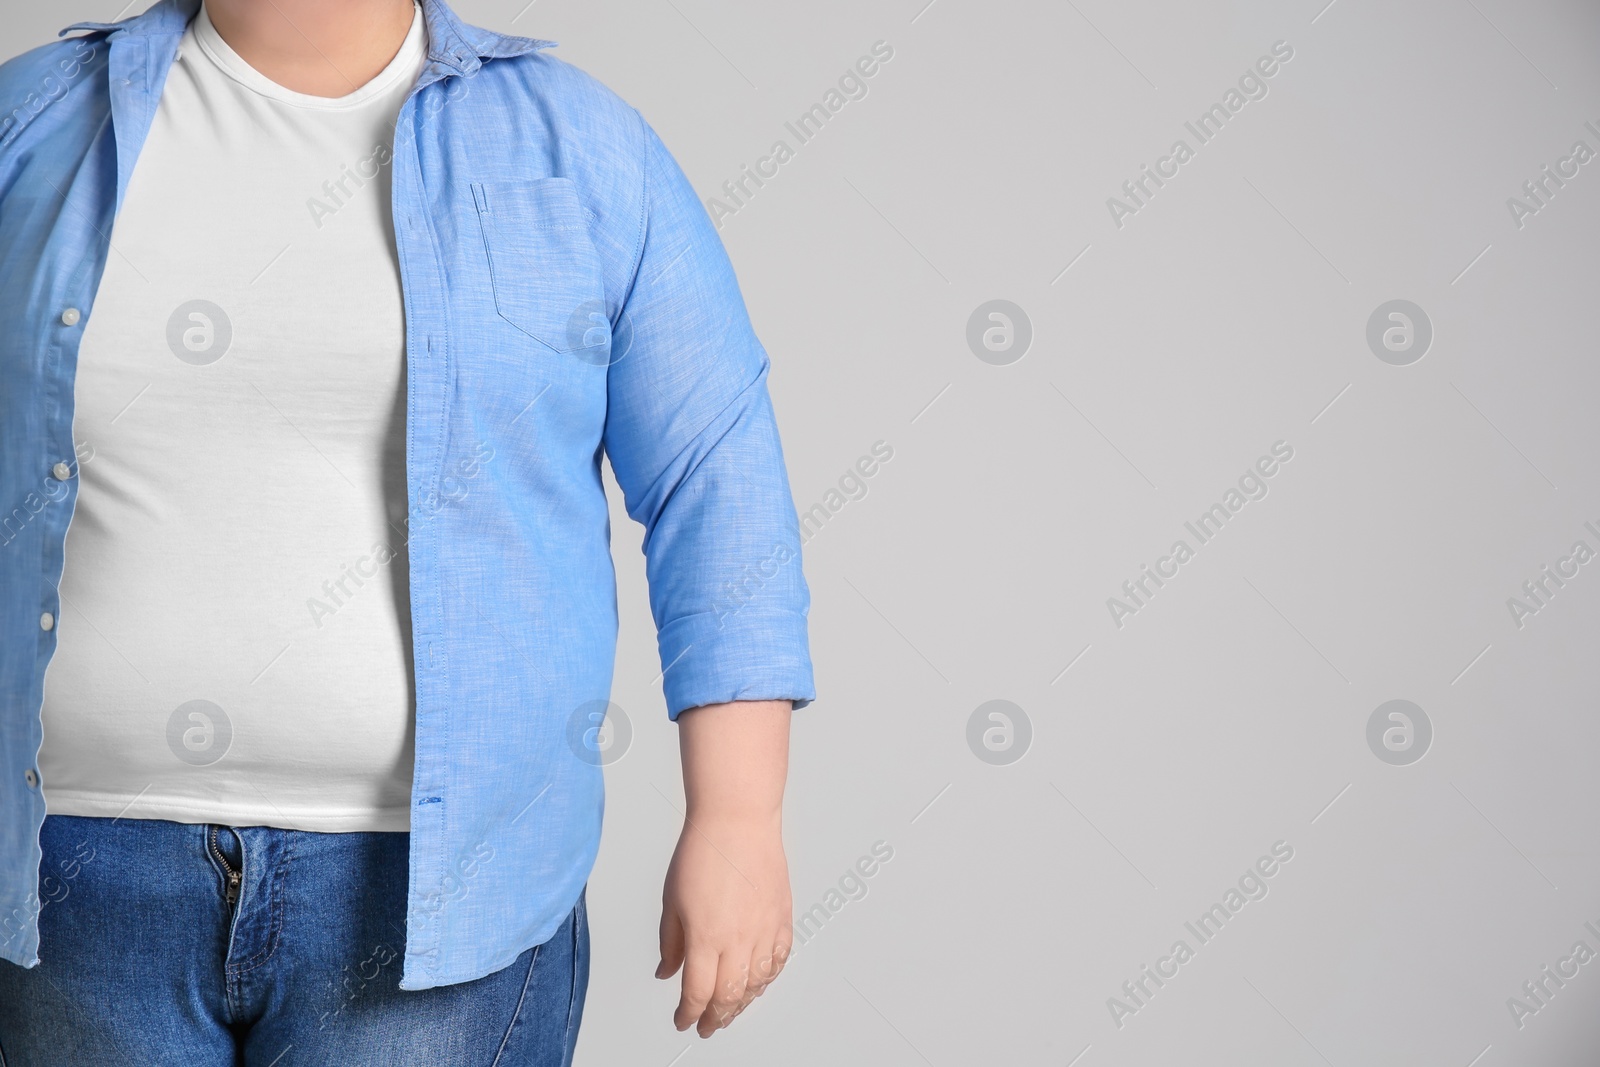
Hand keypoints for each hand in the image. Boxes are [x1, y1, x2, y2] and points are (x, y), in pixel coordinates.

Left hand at [656, 811, 792, 1036]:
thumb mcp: (671, 900)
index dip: (688, 1014)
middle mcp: (739, 940)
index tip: (682, 1020)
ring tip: (729, 1011)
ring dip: (742, 1004)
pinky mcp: (782, 919)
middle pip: (729, 998)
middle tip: (706, 1025)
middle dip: (716, 1018)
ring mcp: (765, 930)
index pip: (698, 993)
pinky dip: (767, 979)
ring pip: (757, 985)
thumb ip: (670, 942)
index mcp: (706, 937)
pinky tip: (757, 983)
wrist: (737, 820)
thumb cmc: (703, 851)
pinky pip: (779, 961)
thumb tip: (667, 972)